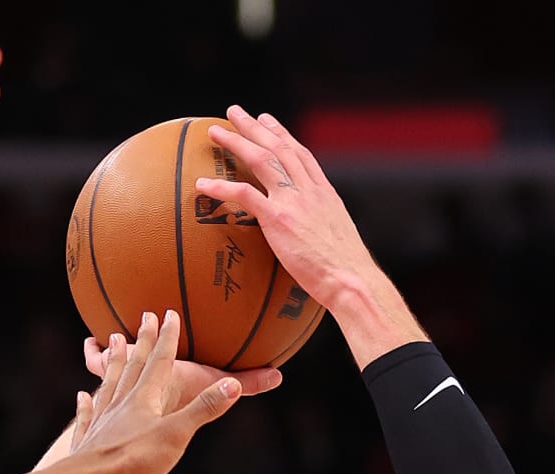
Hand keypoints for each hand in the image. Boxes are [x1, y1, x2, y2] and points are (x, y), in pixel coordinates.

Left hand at [69, 310, 238, 473]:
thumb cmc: (132, 461)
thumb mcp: (176, 435)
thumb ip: (203, 409)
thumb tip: (233, 385)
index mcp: (144, 399)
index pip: (159, 362)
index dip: (167, 338)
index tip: (169, 314)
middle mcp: (121, 404)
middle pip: (134, 366)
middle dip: (143, 341)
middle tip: (145, 316)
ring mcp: (102, 421)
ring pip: (110, 384)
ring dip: (114, 362)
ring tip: (112, 341)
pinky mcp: (89, 442)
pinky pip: (88, 416)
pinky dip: (87, 404)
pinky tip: (83, 396)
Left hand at [197, 106, 426, 360]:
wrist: (351, 279)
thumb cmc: (345, 271)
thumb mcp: (336, 238)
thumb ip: (320, 227)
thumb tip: (309, 236)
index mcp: (325, 193)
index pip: (301, 154)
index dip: (282, 134)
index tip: (268, 121)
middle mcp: (310, 190)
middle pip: (279, 147)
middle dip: (255, 127)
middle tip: (234, 113)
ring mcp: (294, 201)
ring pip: (262, 160)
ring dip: (236, 143)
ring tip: (214, 132)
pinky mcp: (279, 219)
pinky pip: (245, 195)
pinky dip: (222, 187)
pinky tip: (203, 184)